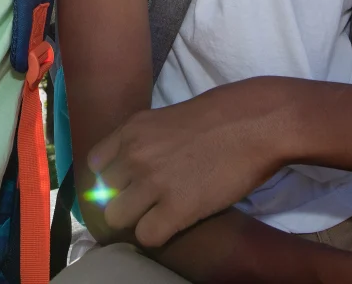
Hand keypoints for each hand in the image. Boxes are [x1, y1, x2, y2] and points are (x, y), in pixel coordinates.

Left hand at [87, 79, 285, 247]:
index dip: (112, 178)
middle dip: (123, 199)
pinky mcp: (177, 209)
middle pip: (103, 194)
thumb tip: (132, 166)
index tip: (127, 184)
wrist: (256, 123)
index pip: (95, 164)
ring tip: (160, 214)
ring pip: (117, 217)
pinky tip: (175, 223)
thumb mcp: (167, 118)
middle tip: (148, 201)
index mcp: (131, 129)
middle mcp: (134, 154)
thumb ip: (144, 140)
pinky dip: (158, 234)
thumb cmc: (221, 115)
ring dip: (137, 219)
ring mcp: (153, 182)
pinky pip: (146, 236)